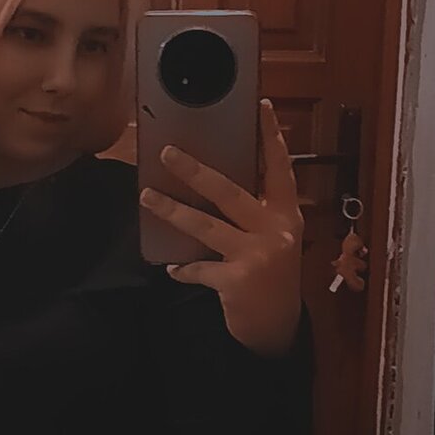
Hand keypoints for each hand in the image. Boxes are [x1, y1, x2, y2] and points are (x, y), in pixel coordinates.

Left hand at [139, 99, 303, 356]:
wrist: (279, 328)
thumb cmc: (272, 276)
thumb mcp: (275, 239)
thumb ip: (257, 213)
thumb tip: (213, 180)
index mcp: (287, 214)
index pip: (280, 168)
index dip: (271, 138)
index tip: (261, 107)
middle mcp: (276, 230)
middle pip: (229, 192)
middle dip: (195, 171)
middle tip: (167, 153)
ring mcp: (257, 255)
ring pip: (205, 226)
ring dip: (172, 210)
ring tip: (147, 197)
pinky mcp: (237, 281)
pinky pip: (198, 269)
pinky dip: (183, 269)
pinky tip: (172, 269)